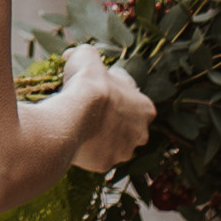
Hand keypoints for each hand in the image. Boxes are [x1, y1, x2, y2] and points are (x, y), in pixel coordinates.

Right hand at [61, 40, 153, 173]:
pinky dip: (87, 148)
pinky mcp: (105, 164)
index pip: (132, 97)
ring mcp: (123, 152)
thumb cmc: (88, 84)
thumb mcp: (88, 56)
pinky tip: (75, 137)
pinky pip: (96, 155)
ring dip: (100, 134)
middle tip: (90, 107)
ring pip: (112, 142)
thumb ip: (89, 56)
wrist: (74, 114)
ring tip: (80, 123)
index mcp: (146, 109)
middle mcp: (141, 133)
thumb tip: (75, 55)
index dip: (114, 90)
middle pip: (126, 124)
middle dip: (111, 117)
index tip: (98, 88)